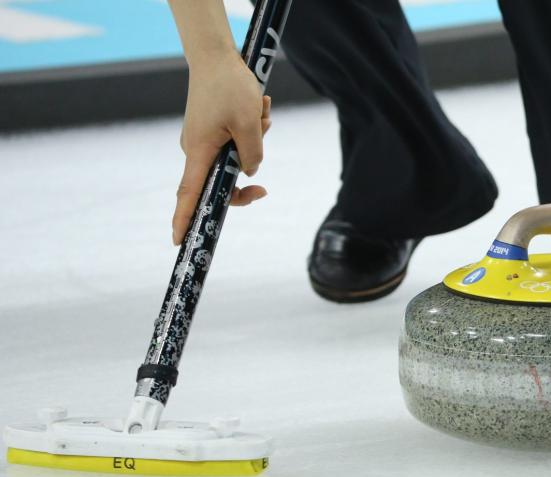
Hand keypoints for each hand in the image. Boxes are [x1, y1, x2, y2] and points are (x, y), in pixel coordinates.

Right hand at [173, 54, 271, 244]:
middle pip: (224, 180)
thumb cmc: (230, 86)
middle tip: (263, 167)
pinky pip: (237, 141)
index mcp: (199, 152)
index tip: (180, 241)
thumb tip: (250, 172)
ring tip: (261, 112)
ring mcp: (204, 140)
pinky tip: (259, 107)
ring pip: (237, 157)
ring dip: (256, 139)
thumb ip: (253, 153)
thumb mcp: (250, 123)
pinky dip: (252, 129)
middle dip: (249, 171)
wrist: (217, 55)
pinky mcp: (213, 130)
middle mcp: (197, 150)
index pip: (190, 194)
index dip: (185, 219)